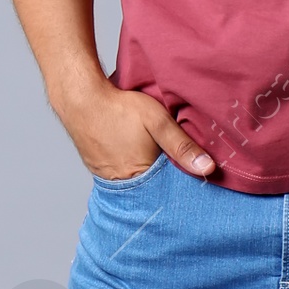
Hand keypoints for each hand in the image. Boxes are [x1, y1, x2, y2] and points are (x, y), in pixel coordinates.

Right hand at [61, 84, 214, 180]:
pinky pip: (120, 173)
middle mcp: (121, 183)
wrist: (80, 98)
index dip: (181, 181)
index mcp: (140, 176)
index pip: (168, 189)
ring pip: (135, 180)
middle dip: (165, 180)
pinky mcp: (97, 166)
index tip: (195, 178)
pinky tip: (137, 153)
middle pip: (151, 187)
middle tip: (177, 166)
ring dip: (147, 173)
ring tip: (157, 159)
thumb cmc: (120, 107)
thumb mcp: (158, 122)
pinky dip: (131, 166)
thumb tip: (208, 168)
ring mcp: (106, 176)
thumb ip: (182, 145)